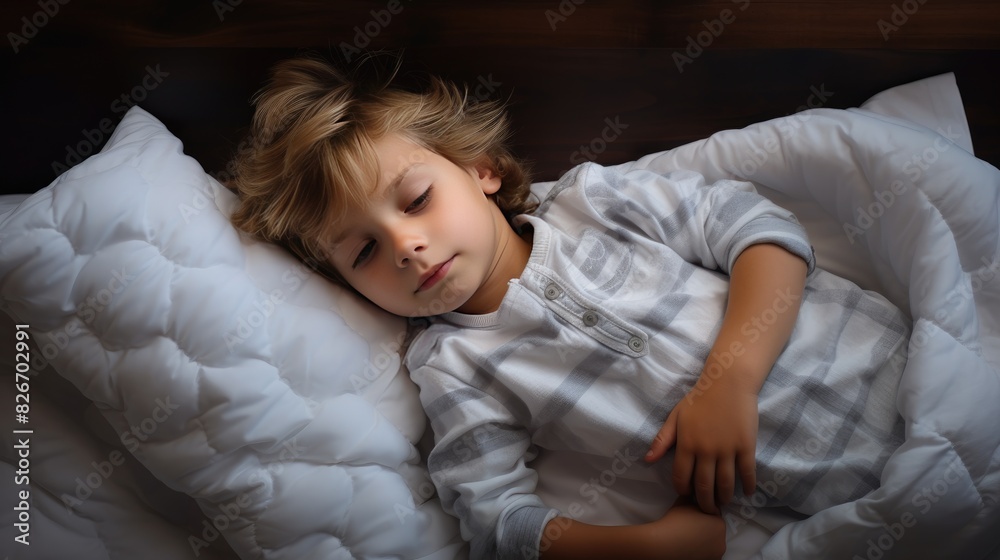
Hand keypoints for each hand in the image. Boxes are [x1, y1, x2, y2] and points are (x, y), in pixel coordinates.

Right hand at [640, 497, 725, 559]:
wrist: (663, 544)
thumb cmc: (674, 522)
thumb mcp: (683, 502)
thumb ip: (692, 498)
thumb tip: (693, 494)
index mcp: (719, 524)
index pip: (714, 514)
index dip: (703, 512)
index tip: (693, 514)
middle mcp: (722, 542)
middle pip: (714, 530)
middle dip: (705, 527)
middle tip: (690, 526)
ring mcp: (715, 555)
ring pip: (711, 544)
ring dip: (703, 540)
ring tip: (688, 537)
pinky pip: (705, 554)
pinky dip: (699, 551)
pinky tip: (688, 547)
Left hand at [645, 381, 758, 513]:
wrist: (728, 383)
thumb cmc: (699, 399)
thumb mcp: (675, 416)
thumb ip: (662, 440)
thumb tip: (648, 460)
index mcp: (686, 444)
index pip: (681, 477)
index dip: (683, 490)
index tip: (686, 494)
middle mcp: (706, 451)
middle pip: (704, 486)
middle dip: (704, 502)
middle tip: (706, 508)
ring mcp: (727, 450)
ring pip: (725, 484)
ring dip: (724, 498)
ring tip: (723, 503)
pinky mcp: (746, 446)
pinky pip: (747, 472)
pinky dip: (748, 486)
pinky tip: (747, 493)